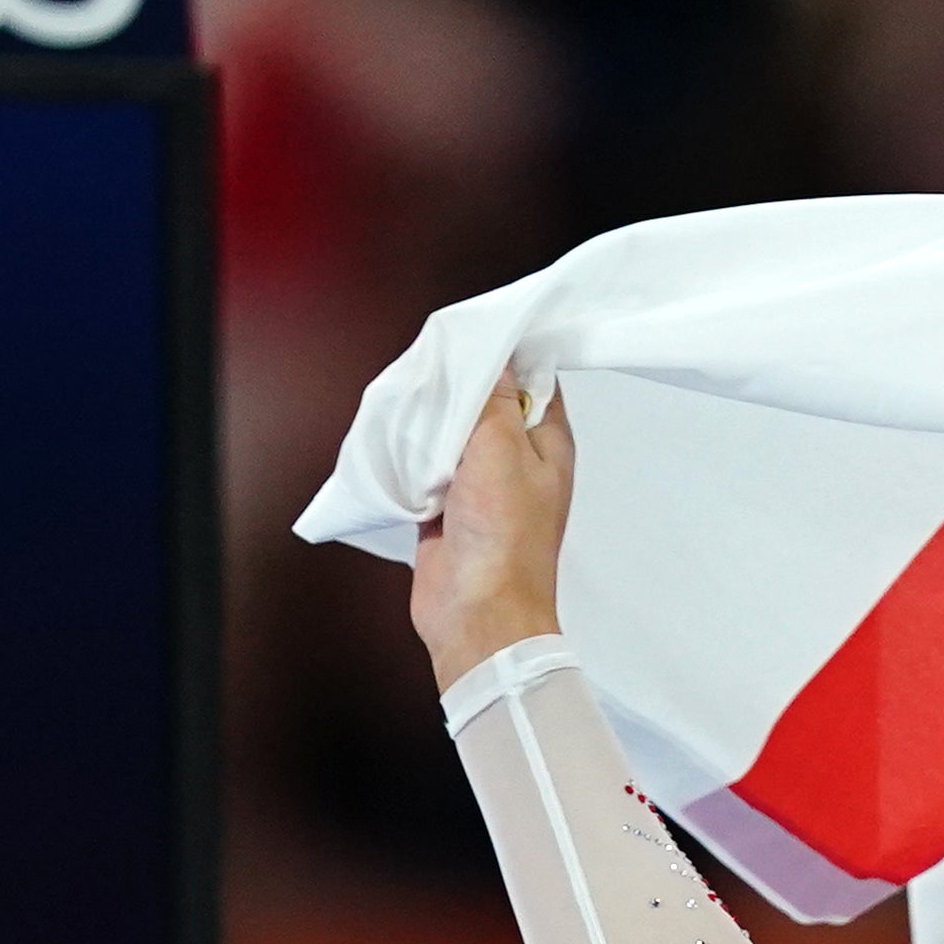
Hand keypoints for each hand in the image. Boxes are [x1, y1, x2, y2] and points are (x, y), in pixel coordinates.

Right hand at [412, 376, 573, 687]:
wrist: (478, 614)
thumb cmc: (504, 540)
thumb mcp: (500, 451)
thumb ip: (494, 399)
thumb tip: (494, 353)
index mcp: (548, 443)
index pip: (534, 378)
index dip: (507, 350)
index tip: (472, 329)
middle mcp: (519, 459)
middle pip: (487, 400)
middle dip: (458, 380)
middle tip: (428, 362)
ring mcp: (483, 482)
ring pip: (453, 430)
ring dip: (430, 416)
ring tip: (408, 396)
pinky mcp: (449, 503)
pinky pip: (427, 462)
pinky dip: (412, 450)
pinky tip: (395, 434)